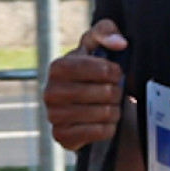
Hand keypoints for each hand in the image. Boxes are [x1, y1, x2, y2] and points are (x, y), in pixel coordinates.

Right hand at [42, 22, 127, 153]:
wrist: (97, 110)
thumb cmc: (97, 73)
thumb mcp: (100, 47)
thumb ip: (106, 32)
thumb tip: (119, 43)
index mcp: (58, 67)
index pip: (88, 68)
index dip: (107, 71)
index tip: (117, 73)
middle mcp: (50, 92)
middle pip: (98, 92)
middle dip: (114, 92)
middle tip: (115, 92)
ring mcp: (54, 116)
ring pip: (100, 113)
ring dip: (113, 111)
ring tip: (112, 107)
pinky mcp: (63, 137)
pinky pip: (96, 133)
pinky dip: (108, 128)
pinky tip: (107, 123)